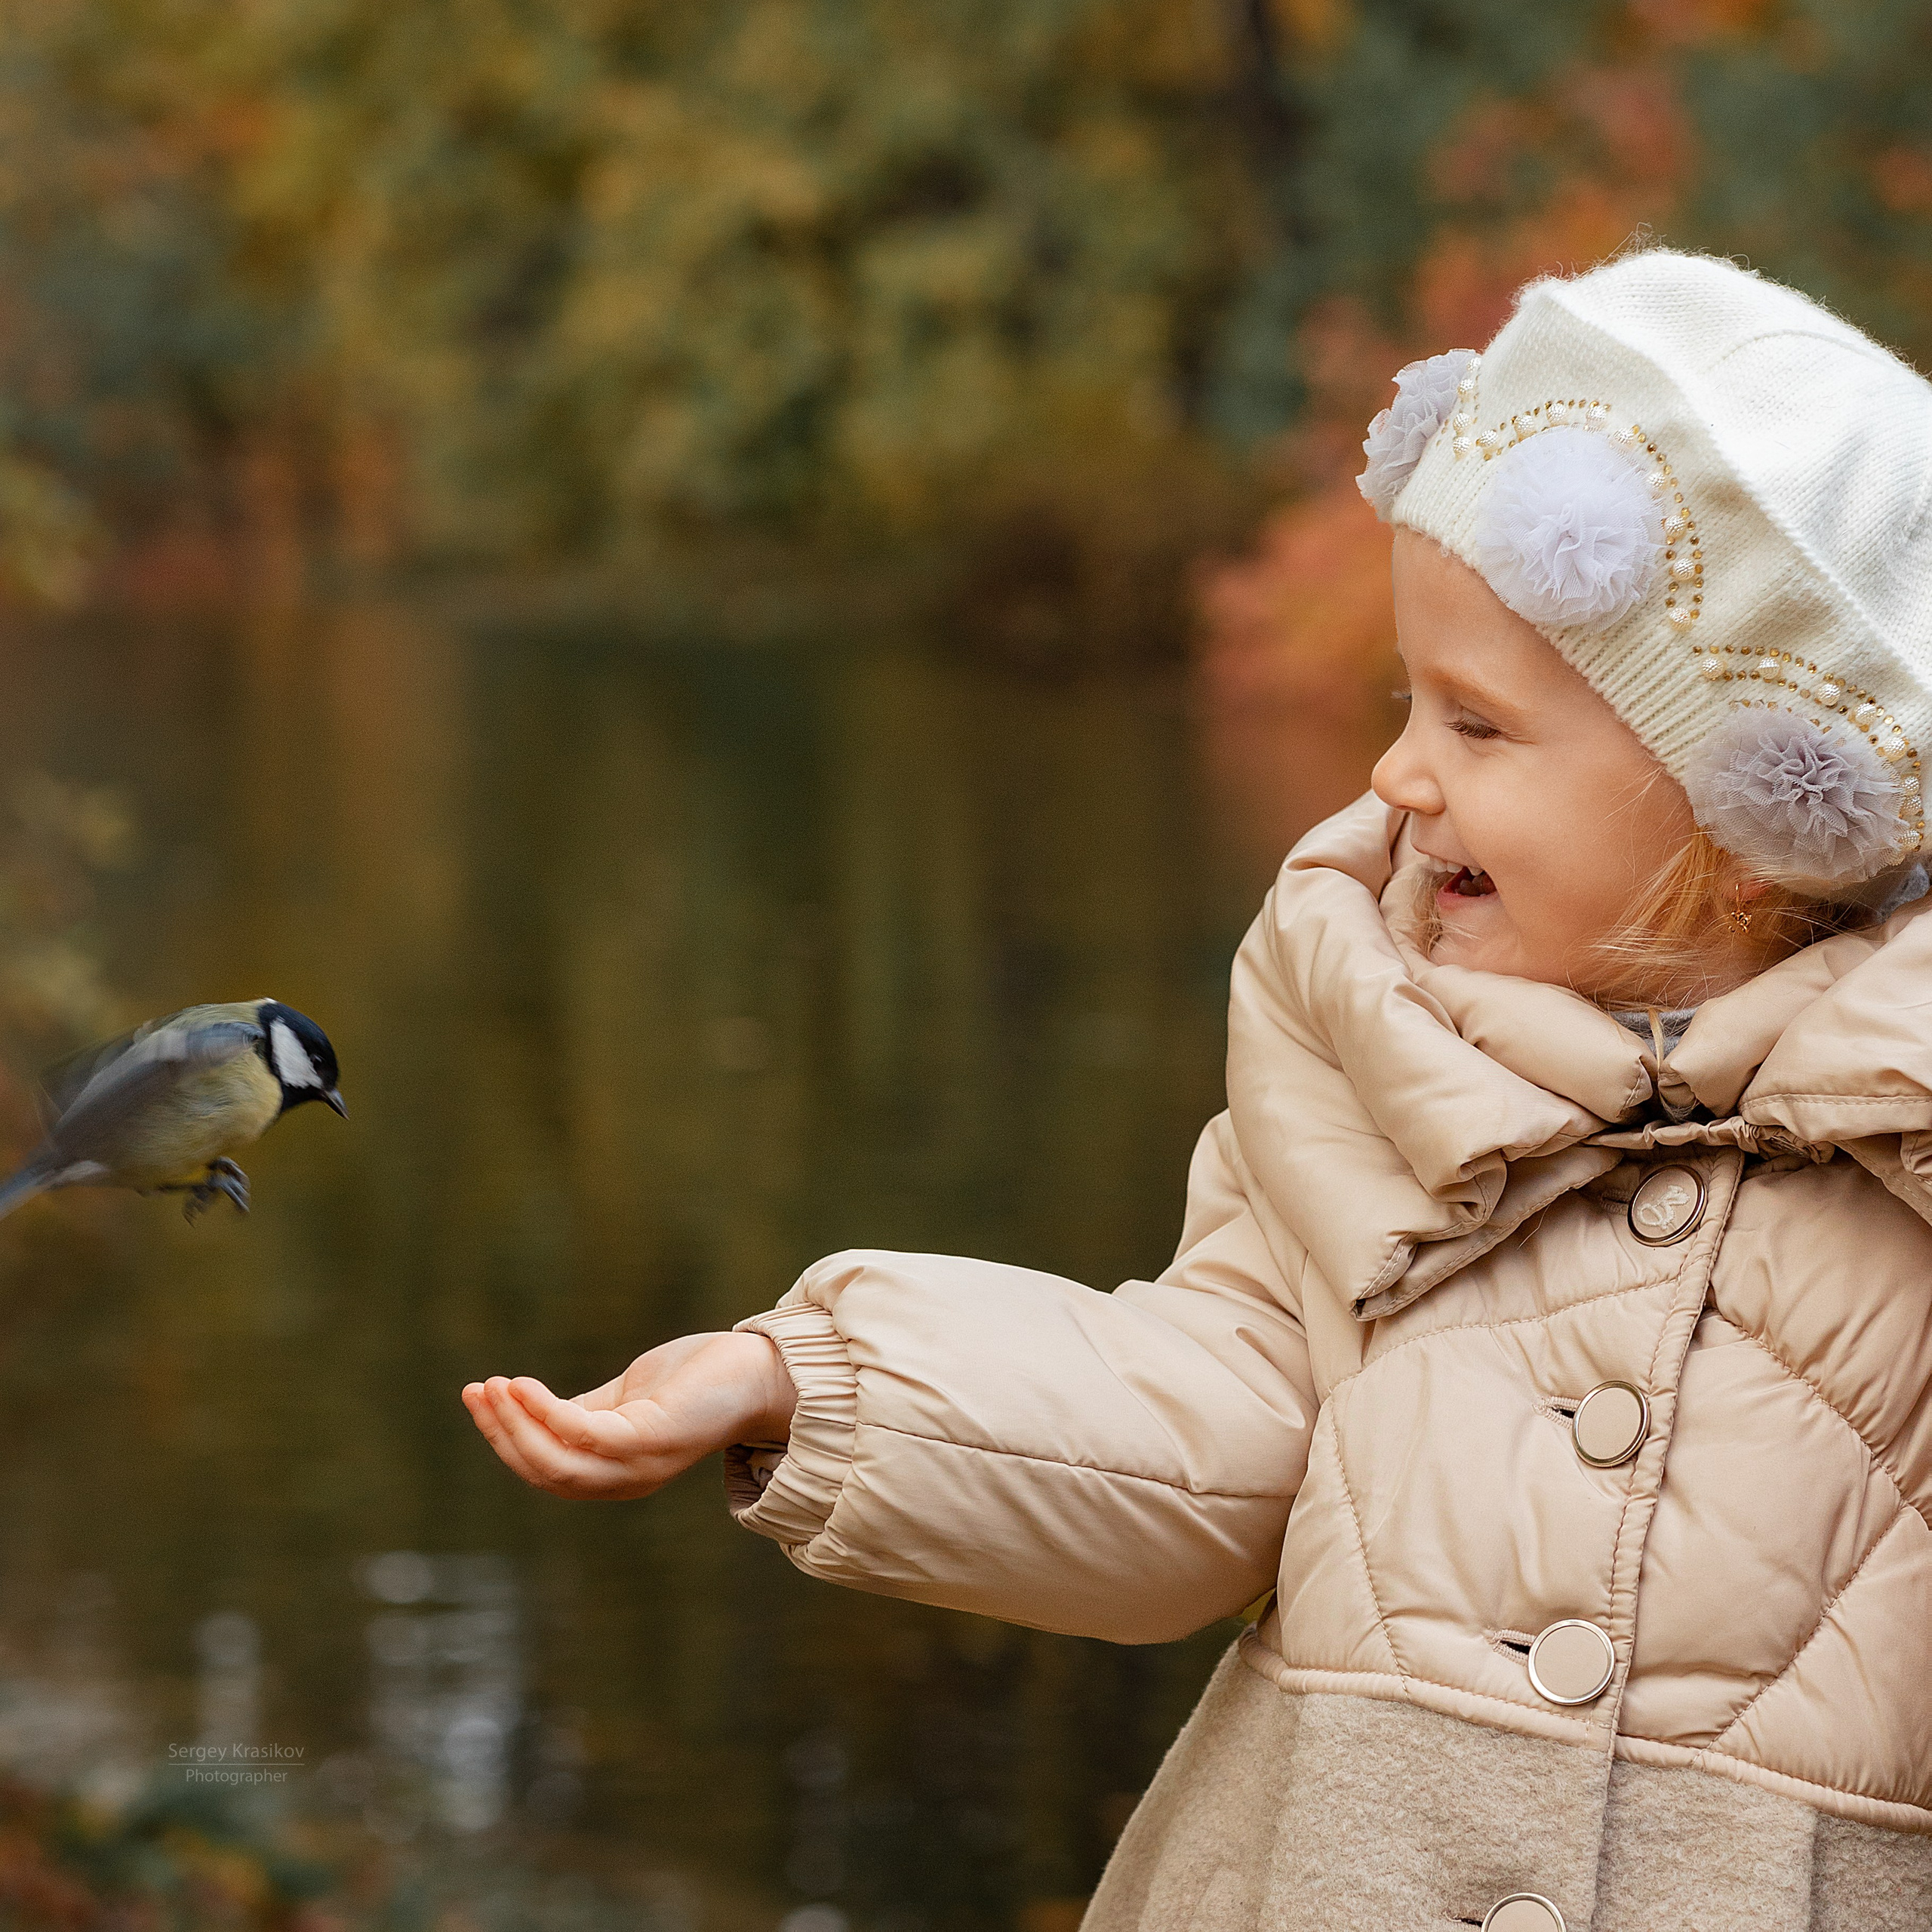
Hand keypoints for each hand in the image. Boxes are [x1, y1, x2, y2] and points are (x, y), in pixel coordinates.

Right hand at [461, 1330, 797, 1500]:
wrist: (761, 1369)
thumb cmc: (698, 1379)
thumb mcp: (626, 1396)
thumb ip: (585, 1410)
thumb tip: (530, 1408)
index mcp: (616, 1471)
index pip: (544, 1468)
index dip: (504, 1438)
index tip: (476, 1397)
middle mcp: (625, 1479)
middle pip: (542, 1472)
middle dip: (500, 1434)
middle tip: (474, 1391)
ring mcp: (639, 1465)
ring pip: (555, 1464)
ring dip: (514, 1428)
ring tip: (491, 1387)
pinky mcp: (652, 1440)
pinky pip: (583, 1435)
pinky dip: (545, 1413)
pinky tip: (523, 1386)